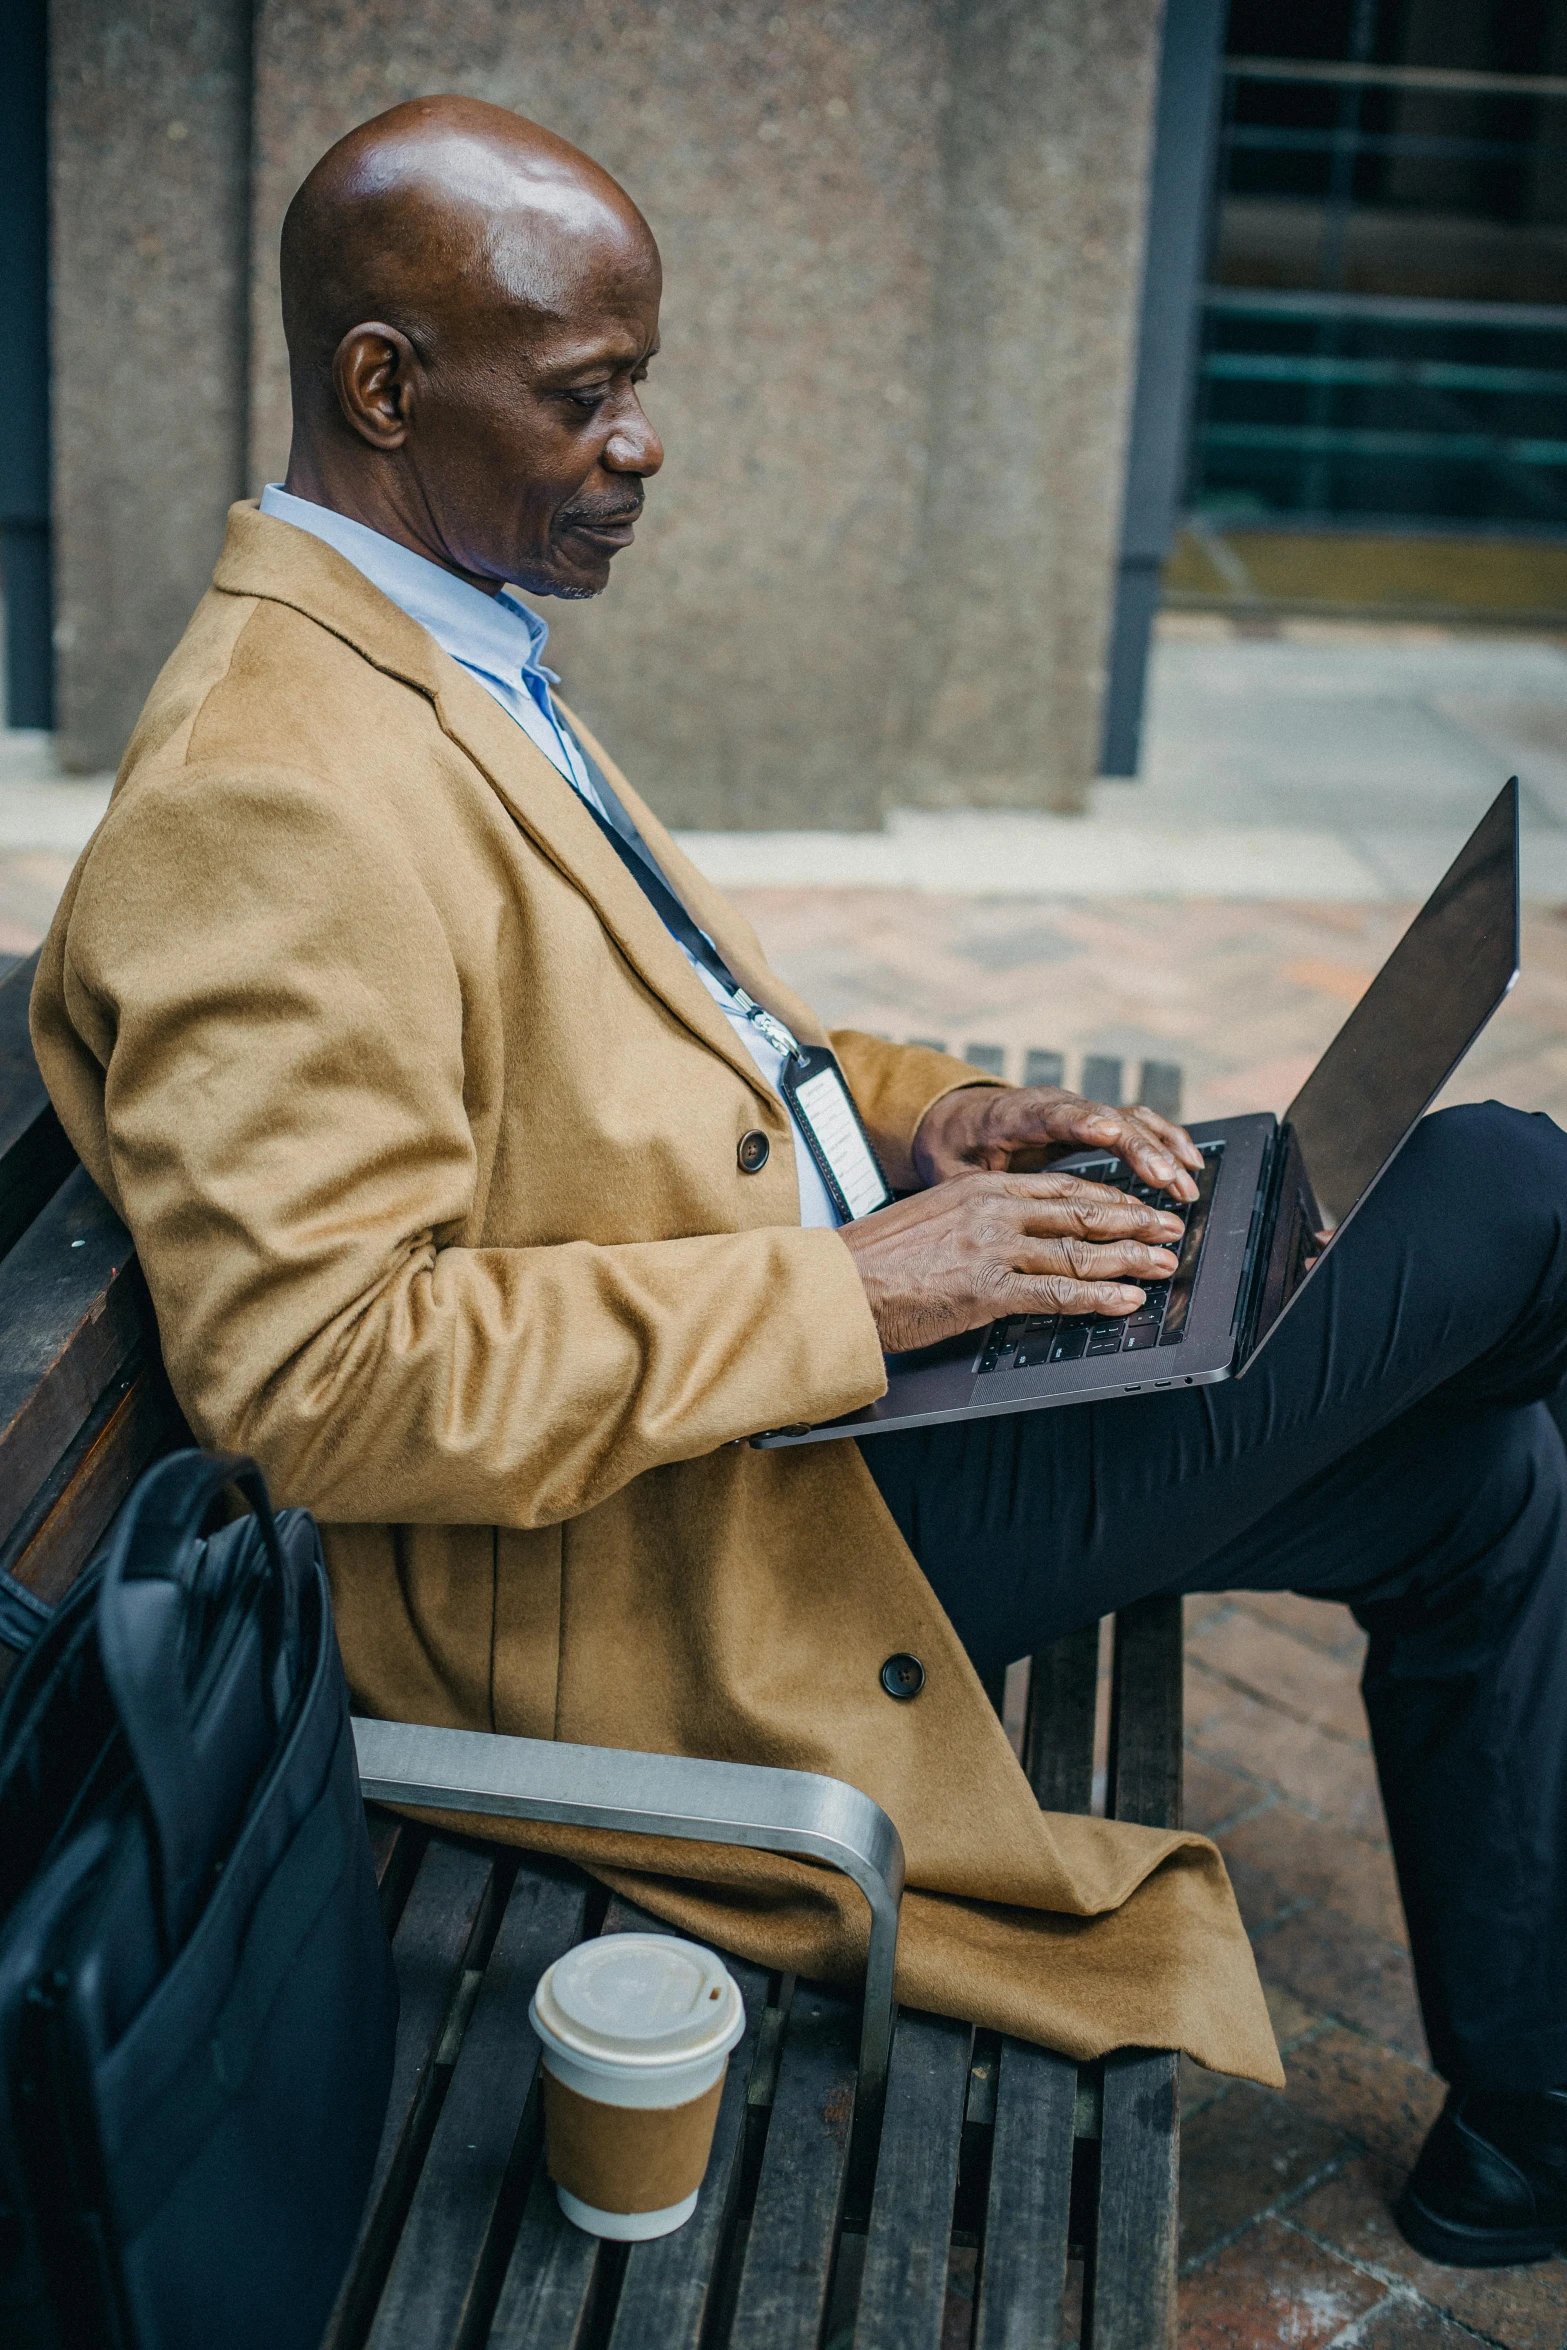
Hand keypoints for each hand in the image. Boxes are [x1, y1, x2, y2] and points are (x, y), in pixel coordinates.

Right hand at [836, 1168, 1184, 1355]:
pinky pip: (1057, 1293)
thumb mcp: (930, 1220)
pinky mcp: (988, 1290)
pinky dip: (1098, 1298)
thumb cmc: (874, 1261)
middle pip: (1082, 1214)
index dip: (1109, 1199)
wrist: (837, 1284)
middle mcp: (993, 1211)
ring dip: (1130, 1261)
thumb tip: (1013, 1237)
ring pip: (1078, 1252)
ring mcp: (993, 1249)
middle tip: (1172, 1230)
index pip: (1062, 1187)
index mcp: (979, 1189)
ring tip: (1163, 1266)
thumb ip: (974, 1222)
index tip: (1139, 1207)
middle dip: (1135, 1224)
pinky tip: (1125, 1302)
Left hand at [913, 1084, 1201, 1203]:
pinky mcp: (1093, 1120)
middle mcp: (1052, 1106)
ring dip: (1161, 1150)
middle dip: (1140, 1150)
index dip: (1082, 1122)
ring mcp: (1077, 1110)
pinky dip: (1165, 1140)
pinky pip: (1137, 1123)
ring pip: (1129, 1119)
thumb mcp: (948, 1173)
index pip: (1052, 1114)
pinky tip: (1190, 1162)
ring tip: (1186, 1184)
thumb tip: (979, 1227)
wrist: (954, 1117)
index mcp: (1013, 1115)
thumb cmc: (951, 1149)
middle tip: (1168, 1180)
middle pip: (1105, 1120)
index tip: (1109, 1131)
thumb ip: (971, 1194)